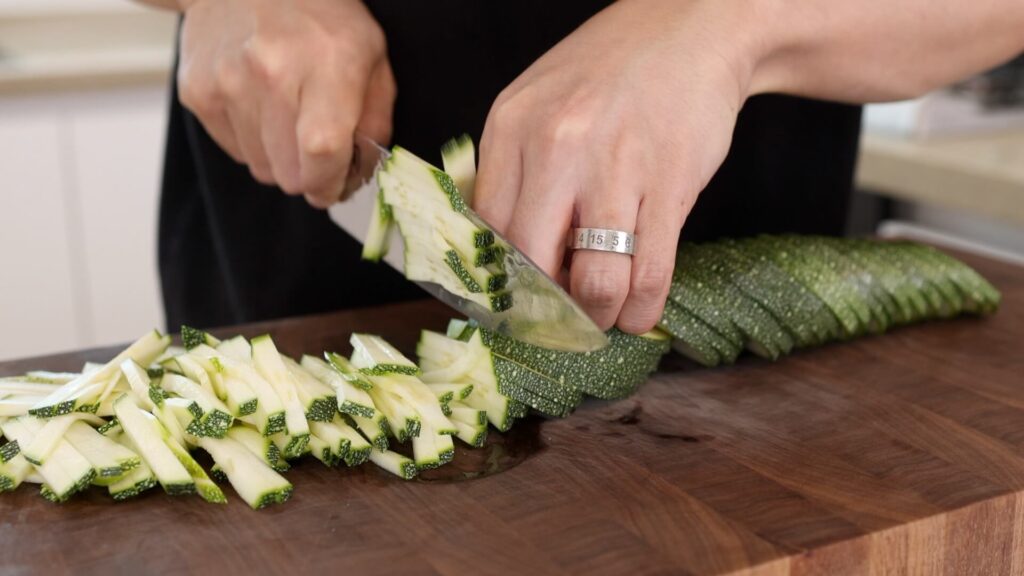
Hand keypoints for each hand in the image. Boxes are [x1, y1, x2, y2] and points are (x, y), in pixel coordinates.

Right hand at [176, 0, 393, 207]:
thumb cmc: (320, 17)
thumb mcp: (371, 55)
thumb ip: (374, 120)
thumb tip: (359, 173)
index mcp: (328, 63)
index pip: (322, 151)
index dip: (330, 182)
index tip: (334, 185)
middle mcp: (272, 72)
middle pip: (290, 173)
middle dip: (309, 174)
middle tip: (316, 150)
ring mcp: (228, 82)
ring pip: (261, 169)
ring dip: (280, 158)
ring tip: (288, 117)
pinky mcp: (198, 92)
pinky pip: (235, 152)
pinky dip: (253, 142)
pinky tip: (261, 106)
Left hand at [473, 0, 761, 333]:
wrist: (692, 28)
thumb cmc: (609, 74)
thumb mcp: (536, 104)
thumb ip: (511, 169)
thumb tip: (496, 250)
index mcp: (512, 127)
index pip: (487, 230)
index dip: (499, 282)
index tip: (512, 307)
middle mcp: (557, 148)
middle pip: (532, 265)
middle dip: (545, 312)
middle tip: (557, 322)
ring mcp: (617, 167)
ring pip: (595, 283)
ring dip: (597, 317)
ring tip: (602, 315)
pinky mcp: (671, 183)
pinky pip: (651, 272)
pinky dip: (641, 308)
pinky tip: (637, 311)